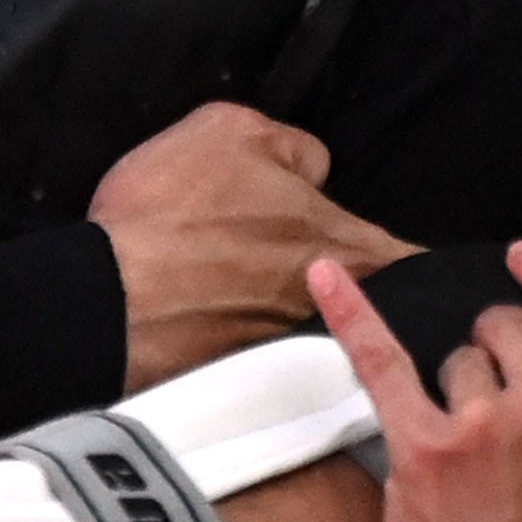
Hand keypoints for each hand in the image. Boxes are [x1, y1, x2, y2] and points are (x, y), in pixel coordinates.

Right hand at [94, 104, 406, 388]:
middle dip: (367, 297)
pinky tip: (224, 331)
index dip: (421, 265)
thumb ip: (295, 148)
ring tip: (258, 302)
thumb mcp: (229, 131)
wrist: (100, 302)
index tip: (412, 265)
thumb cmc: (170, 212)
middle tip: (337, 282)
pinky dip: (260, 350)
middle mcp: (337, 316)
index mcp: (348, 248)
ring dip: (307, 323)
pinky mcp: (251, 389)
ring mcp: (296, 359)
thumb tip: (314, 172)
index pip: (419, 264)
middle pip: (377, 309)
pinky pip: (274, 365)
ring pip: (325, 337)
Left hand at [319, 244, 521, 521]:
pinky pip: (378, 361)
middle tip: (505, 411)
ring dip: (456, 386)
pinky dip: (347, 313)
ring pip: (457, 356)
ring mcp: (486, 422)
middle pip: (512, 327)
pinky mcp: (423, 453)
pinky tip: (319, 274)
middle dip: (505, 355)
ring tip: (468, 451)